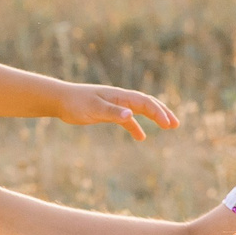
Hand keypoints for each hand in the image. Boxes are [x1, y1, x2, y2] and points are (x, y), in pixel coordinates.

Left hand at [57, 83, 177, 142]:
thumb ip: (111, 112)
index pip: (144, 102)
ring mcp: (115, 105)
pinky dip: (136, 127)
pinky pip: (127, 119)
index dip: (158, 112)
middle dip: (162, 113)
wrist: (60, 99)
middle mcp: (120, 98)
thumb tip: (130, 115)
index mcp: (119, 96)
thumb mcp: (93, 109)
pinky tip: (141, 138)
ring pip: (140, 110)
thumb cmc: (75, 103)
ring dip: (154, 117)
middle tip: (175, 124)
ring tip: (169, 127)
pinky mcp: (109, 112)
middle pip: (147, 103)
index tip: (168, 124)